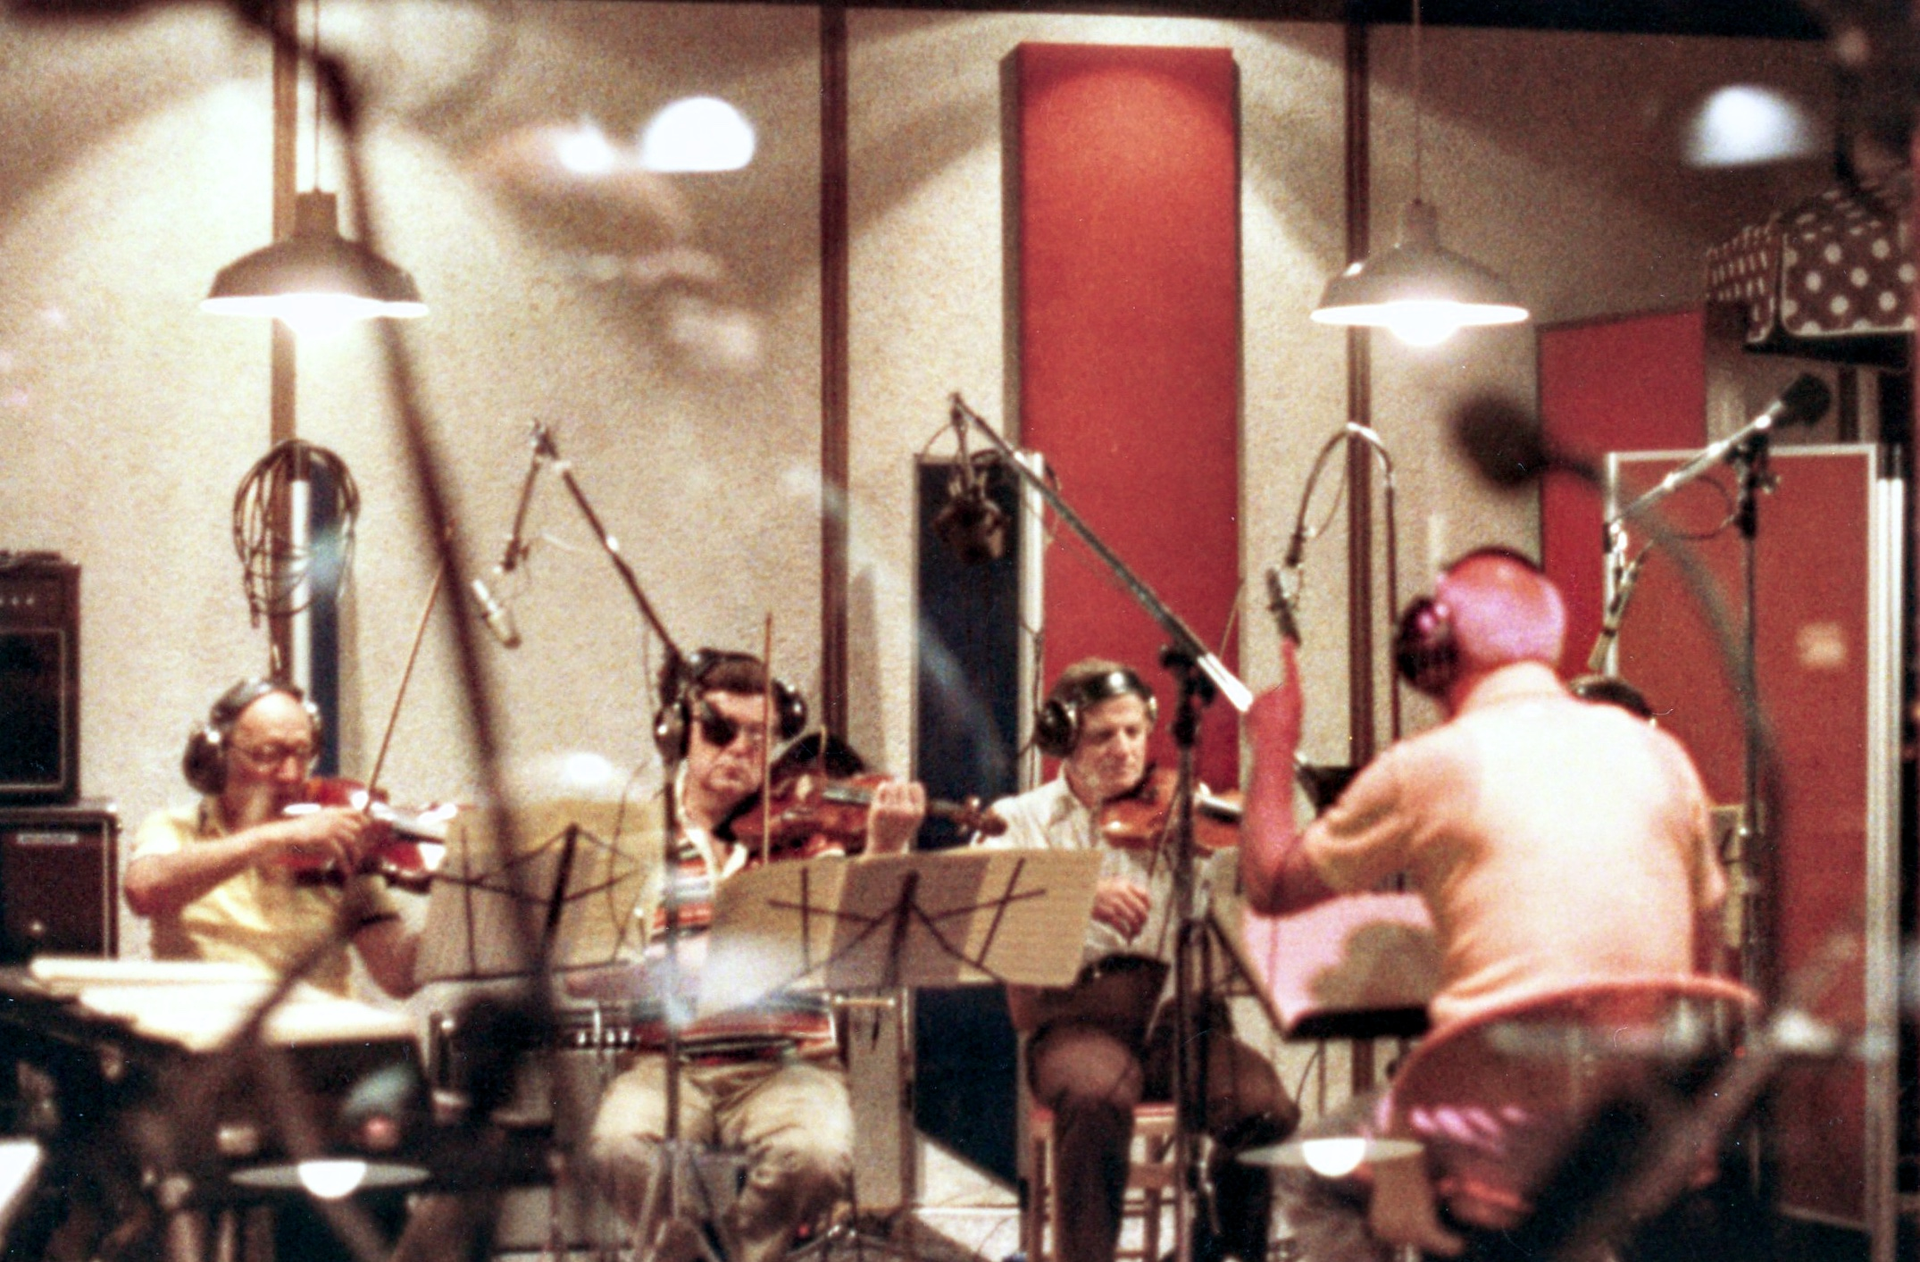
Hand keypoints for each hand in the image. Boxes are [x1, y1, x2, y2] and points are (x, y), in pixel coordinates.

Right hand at [257, 806, 371, 871]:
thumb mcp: (317, 820)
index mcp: (332, 812)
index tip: (366, 830)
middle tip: (358, 854)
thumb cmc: (299, 830)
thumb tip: (347, 830)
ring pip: (352, 841)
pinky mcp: (325, 839)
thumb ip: (332, 822)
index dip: (363, 821)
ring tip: (353, 864)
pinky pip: (341, 853)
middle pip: (357, 828)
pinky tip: (346, 871)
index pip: (356, 812)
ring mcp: (330, 828)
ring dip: (355, 855)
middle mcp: (333, 818)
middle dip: (360, 843)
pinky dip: (345, 864)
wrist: (284, 834)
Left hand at [864, 779, 926, 853]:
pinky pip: (881, 789)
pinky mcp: (878, 810)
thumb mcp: (913, 816)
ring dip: (889, 789)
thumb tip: (898, 777)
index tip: (904, 797)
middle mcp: (906, 811)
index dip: (910, 789)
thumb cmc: (900, 829)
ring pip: (891, 785)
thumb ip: (911, 798)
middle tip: (894, 799)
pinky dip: (881, 791)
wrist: (885, 846)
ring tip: (888, 800)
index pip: (916, 787)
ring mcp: (891, 810)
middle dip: (898, 788)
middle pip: (902, 785)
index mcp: (918, 812)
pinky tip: (881, 799)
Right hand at [1090, 877, 1151, 939]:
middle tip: (1140, 928)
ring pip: (1133, 920)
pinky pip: (1122, 927)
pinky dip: (1126, 935)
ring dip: (1136, 931)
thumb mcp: (1114, 884)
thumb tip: (1145, 905)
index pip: (1145, 897)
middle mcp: (1122, 893)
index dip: (1147, 908)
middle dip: (1143, 922)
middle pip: (1141, 911)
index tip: (1143, 915)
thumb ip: (1128, 890)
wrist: (1080, 893)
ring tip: (1134, 935)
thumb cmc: (1097, 891)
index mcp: (1125, 885)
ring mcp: (1114, 904)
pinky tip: (1127, 939)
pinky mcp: (1107, 914)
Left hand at [1248, 641, 1302, 751]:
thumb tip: (1272, 700)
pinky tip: (1262, 728)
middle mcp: (1277, 692)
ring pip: (1263, 703)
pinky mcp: (1250, 705)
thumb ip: (1285, 705)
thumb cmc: (1289, 738)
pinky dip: (1256, 717)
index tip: (1286, 642)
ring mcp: (1262, 697)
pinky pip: (1254, 709)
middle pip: (1274, 694)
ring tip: (1272, 728)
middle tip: (1280, 722)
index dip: (1288, 655)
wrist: (1274, 750)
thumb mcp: (1294, 719)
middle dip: (1274, 705)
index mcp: (1294, 695)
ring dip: (1265, 713)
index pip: (1290, 669)